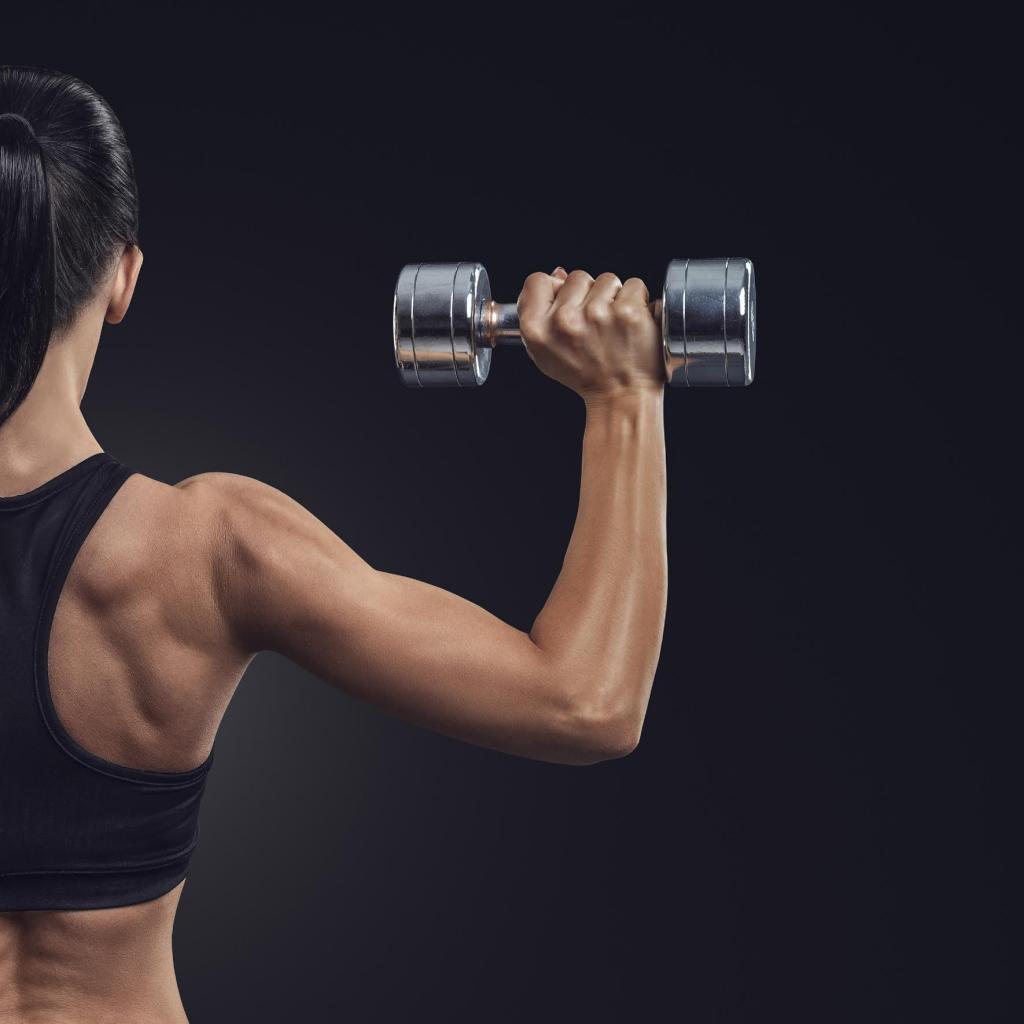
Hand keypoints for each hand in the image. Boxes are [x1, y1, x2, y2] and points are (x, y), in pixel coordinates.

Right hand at [516, 266, 665, 400]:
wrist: (622, 396)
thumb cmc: (587, 376)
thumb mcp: (547, 352)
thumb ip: (541, 311)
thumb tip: (558, 275)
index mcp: (537, 330)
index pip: (537, 281)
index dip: (554, 288)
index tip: (566, 301)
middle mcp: (564, 321)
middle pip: (577, 277)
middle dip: (588, 295)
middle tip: (595, 325)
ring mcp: (598, 314)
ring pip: (606, 279)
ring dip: (614, 297)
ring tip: (614, 325)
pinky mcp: (628, 311)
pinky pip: (634, 285)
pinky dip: (638, 301)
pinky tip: (631, 323)